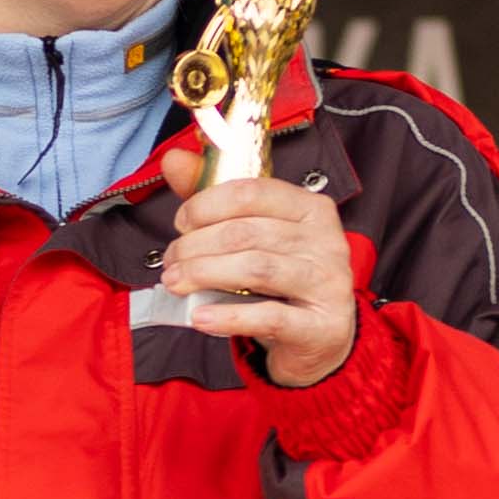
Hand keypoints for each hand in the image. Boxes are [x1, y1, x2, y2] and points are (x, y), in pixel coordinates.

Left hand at [155, 143, 360, 390]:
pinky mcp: (323, 326)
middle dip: (195, 246)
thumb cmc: (279, 283)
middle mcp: (326, 240)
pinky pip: (270, 316)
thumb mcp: (252, 237)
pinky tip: (199, 317)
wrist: (317, 340)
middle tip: (170, 264)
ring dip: (204, 274)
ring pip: (256, 269)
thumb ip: (213, 199)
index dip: (205, 205)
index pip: (251, 192)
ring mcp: (328, 283)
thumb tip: (174, 159)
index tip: (181, 224)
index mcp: (310, 208)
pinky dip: (228, 317)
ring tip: (175, 284)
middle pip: (246, 232)